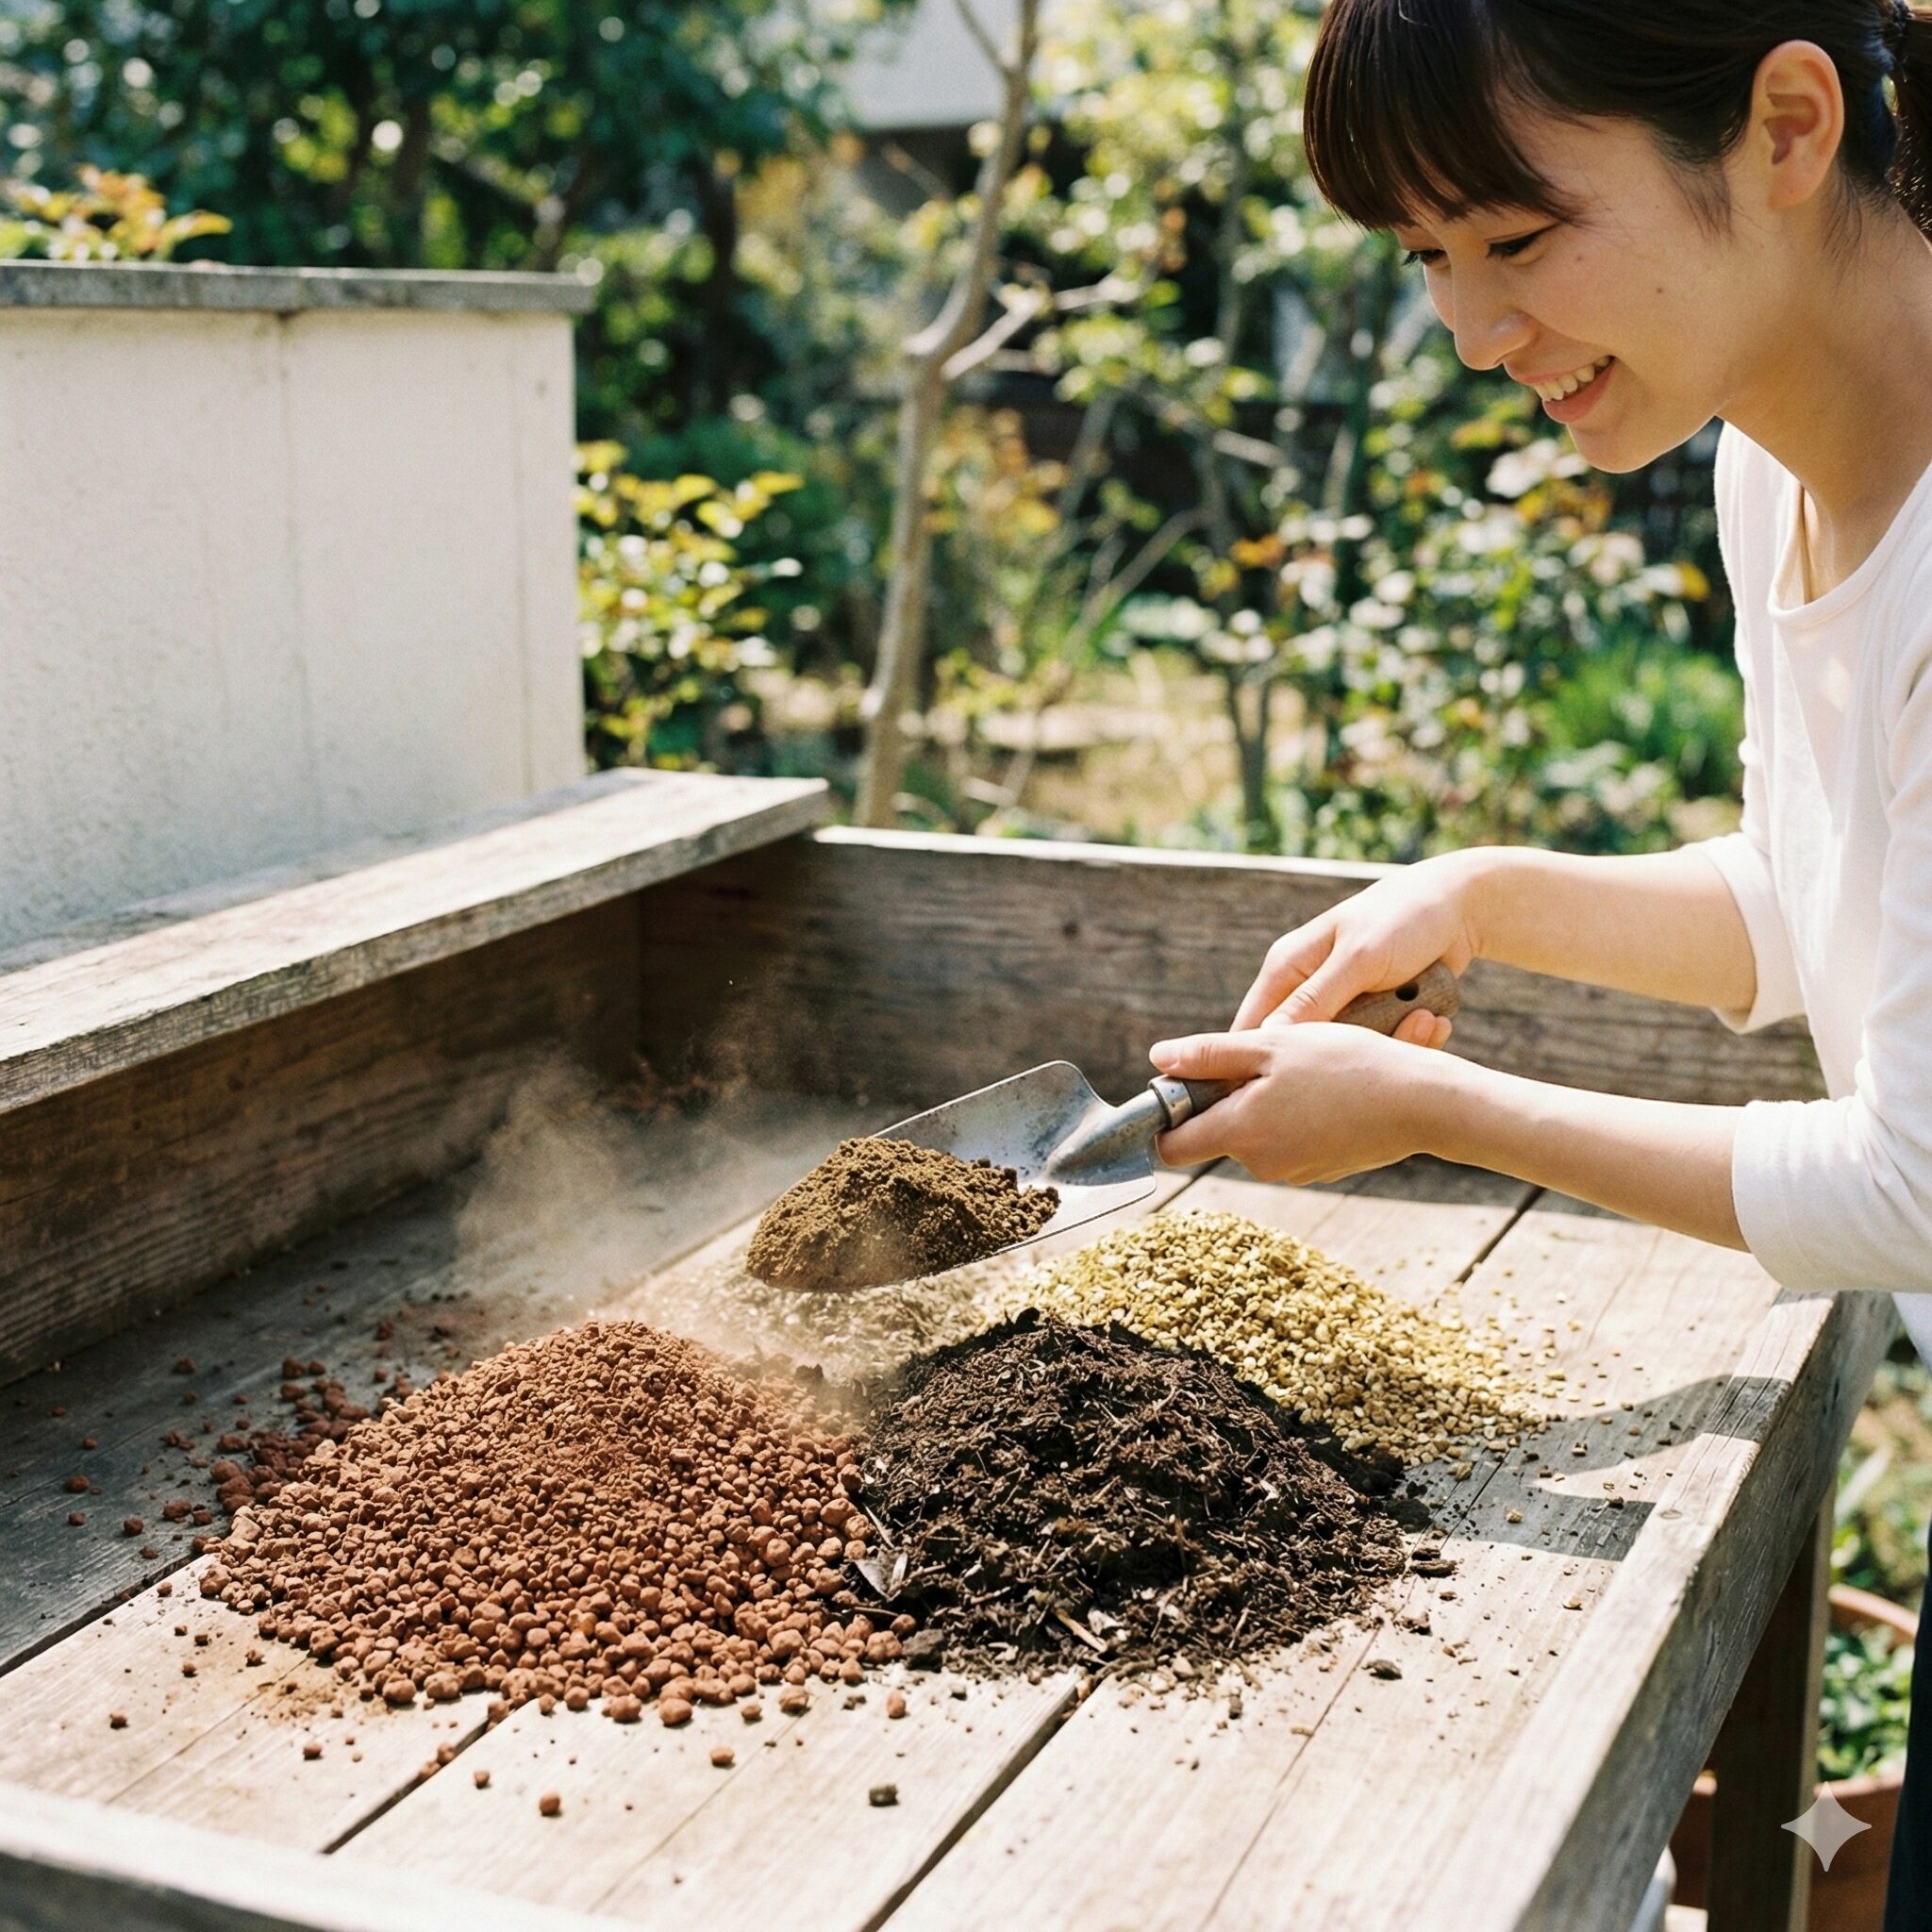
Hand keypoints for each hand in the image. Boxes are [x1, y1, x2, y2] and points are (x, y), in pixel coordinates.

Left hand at [1149, 1024, 1454, 1182]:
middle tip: (1266, 1057)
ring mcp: (1295, 1171)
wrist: (1423, 1103)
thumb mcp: (1273, 1045)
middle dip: (1229, 1096)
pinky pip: (1291, 1139)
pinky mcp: (1323, 1170)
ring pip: (1257, 1132)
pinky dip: (1298, 1114)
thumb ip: (1210, 1055)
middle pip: (1218, 1131)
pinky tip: (1329, 1088)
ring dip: (1267, 1101)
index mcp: (1240, 1133)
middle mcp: (1262, 1164)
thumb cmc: (1348, 1065)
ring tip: (1305, 1067)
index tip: (1181, 1085)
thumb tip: (1158, 1059)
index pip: (1171, 1146)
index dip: (1167, 1115)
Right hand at [1234, 852, 1483, 1042]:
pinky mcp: (1373, 1016)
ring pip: (1348, 1053)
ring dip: (1391, 1043)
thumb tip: (1269, 1039)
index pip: (1253, 1027)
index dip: (1261, 1061)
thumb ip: (1314, 999)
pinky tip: (1434, 1021)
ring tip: (1425, 1019)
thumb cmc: (1403, 918)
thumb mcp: (1359, 959)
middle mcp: (1307, 989)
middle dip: (1346, 1054)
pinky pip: (1381, 1046)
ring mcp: (1342, 1005)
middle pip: (1304, 1049)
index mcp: (1286, 968)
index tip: (1292, 1087)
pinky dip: (1410, 1038)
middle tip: (1385, 1047)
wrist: (1460, 908)